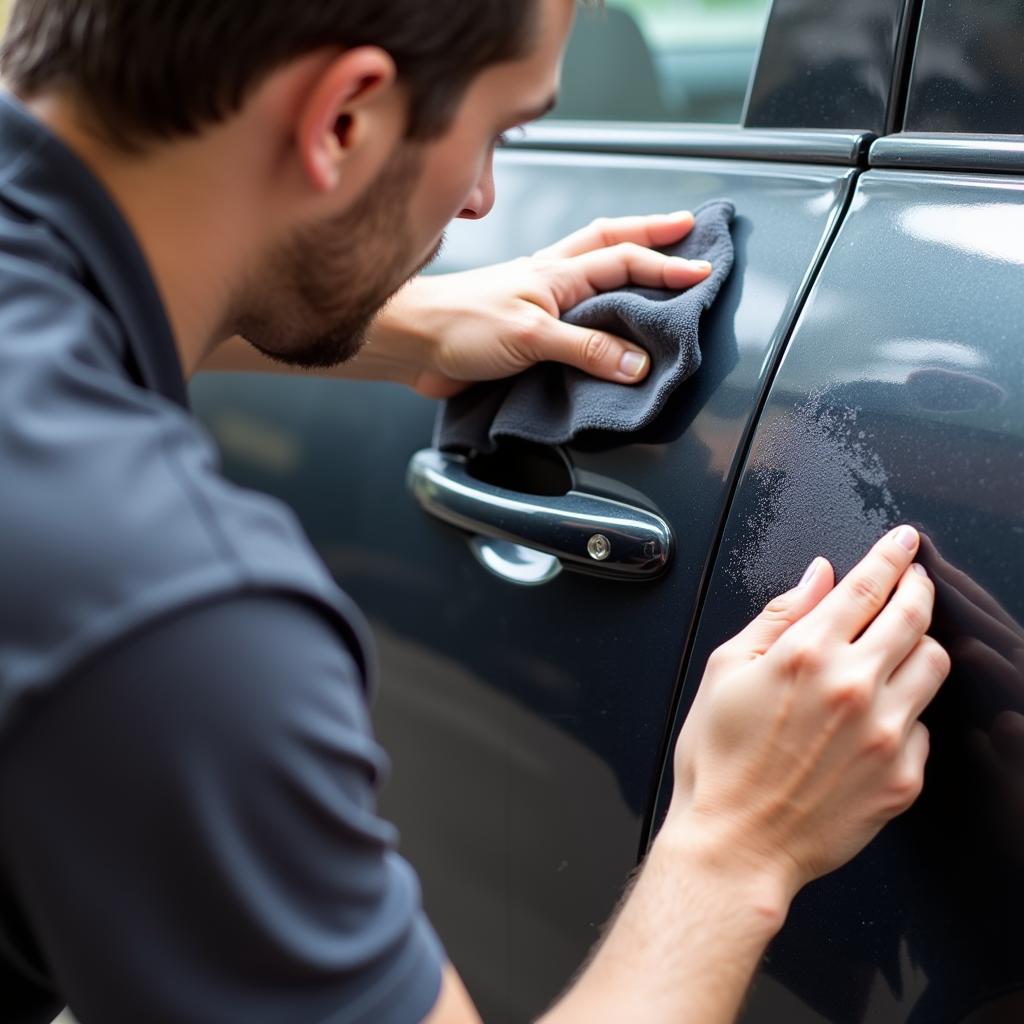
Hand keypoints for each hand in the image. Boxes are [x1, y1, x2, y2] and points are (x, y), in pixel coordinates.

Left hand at [370, 211, 712, 397]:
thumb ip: (585, 347)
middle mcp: (549, 281)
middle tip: (687, 229)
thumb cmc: (458, 325)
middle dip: (651, 233)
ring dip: (624, 262)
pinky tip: (604, 328)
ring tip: (656, 260)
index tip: (701, 271)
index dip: (665, 265)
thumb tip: (635, 362)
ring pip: (590, 272)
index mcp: (555, 273)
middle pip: (609, 245)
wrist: (410, 345)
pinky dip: (596, 316)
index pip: (623, 260)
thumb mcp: (529, 337)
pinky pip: (572, 318)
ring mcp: (537, 303)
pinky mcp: (525, 333)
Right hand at [666, 526, 950, 902]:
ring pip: (934, 664)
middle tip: (914, 578)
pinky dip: (907, 710)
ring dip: (922, 642)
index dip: (890, 556)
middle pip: (913, 615)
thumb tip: (816, 577)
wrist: (737, 843)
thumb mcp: (727, 670)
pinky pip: (926, 726)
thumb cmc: (720, 762)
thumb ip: (777, 616)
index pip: (866, 586)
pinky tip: (878, 715)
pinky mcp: (903, 776)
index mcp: (807, 654)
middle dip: (918, 586)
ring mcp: (885, 733)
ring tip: (900, 644)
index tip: (902, 542)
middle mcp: (854, 687)